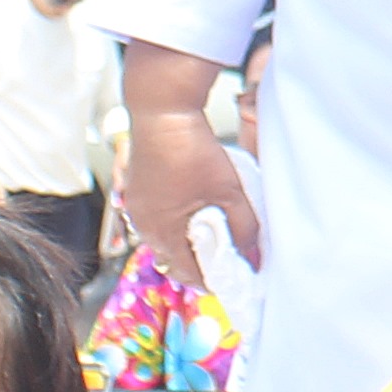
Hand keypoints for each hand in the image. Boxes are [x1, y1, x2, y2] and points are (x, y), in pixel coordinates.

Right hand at [119, 41, 254, 288]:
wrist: (165, 114)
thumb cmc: (195, 154)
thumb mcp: (230, 194)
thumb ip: (244, 230)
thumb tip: (253, 256)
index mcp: (164, 235)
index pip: (192, 275)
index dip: (218, 277)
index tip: (239, 272)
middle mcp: (145, 228)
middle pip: (177, 260)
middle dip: (205, 261)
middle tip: (232, 253)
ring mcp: (138, 210)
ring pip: (168, 240)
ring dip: (191, 241)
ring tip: (218, 229)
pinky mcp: (138, 193)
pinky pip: (160, 221)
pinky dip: (179, 223)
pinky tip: (197, 208)